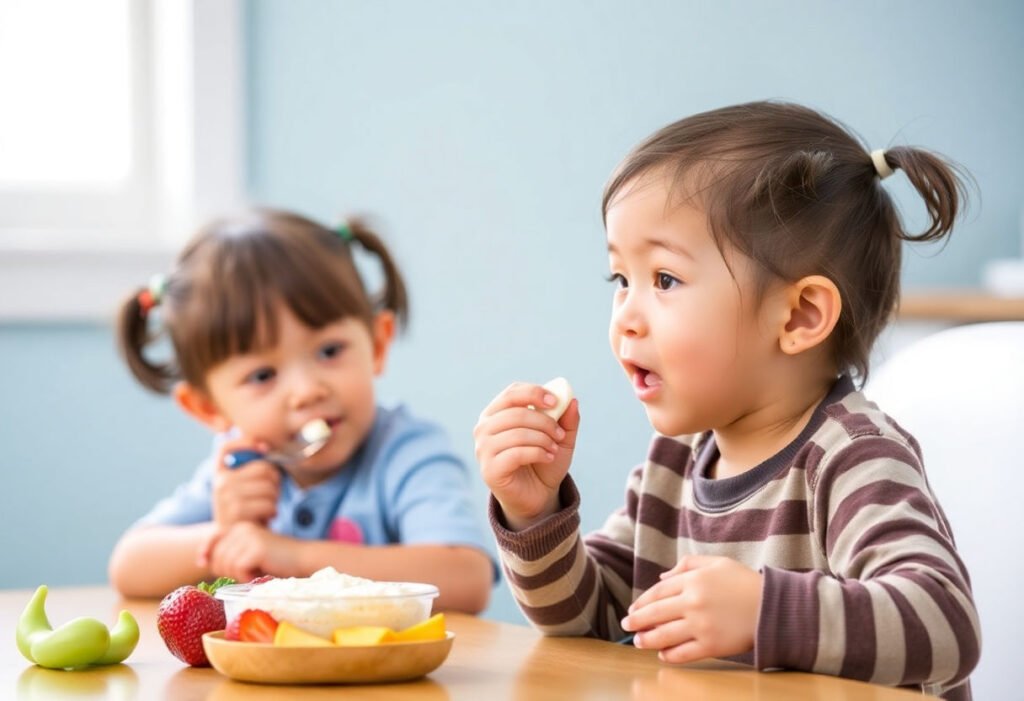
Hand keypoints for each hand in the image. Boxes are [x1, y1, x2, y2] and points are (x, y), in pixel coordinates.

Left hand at [201, 522, 297, 581]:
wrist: (303, 559)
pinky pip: (238, 570)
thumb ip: (228, 553)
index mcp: (239, 526)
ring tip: (256, 572)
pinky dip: (247, 578)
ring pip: (226, 566)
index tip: (202, 562)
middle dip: (228, 572)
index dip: (206, 552)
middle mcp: (242, 528)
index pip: (213, 540)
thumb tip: (201, 560)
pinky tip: (260, 573)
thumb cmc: (276, 561)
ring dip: (239, 576)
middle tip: (248, 572)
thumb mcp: (248, 553)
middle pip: (217, 558)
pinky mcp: (255, 548)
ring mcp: (248, 537)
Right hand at [211, 435, 280, 526]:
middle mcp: (219, 484)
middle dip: (275, 480)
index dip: (245, 442)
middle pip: (262, 468)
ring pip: (268, 487)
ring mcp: (225, 498)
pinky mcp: (235, 513)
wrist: (238, 542)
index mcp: (220, 474)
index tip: (263, 448)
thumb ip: (253, 468)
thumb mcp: (247, 487)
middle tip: (271, 492)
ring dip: (275, 498)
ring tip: (268, 505)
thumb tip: (264, 447)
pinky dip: (273, 511)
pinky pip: (267, 504)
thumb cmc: (250, 509)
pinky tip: (267, 516)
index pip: (225, 448)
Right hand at [474, 382, 579, 529]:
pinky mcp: (489, 469)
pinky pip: (516, 453)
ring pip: (517, 433)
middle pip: (515, 412)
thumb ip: (566, 418)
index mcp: (496, 413)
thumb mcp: (561, 438)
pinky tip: (547, 457)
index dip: (534, 393)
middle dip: (544, 421)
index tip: (555, 402)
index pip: (512, 393)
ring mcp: (483, 449)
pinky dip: (538, 453)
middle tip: (560, 433)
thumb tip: (571, 399)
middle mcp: (484, 428)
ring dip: (543, 439)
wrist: (538, 495)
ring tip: (554, 449)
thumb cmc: (544, 461)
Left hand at [621, 555, 762, 663]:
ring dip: (647, 640)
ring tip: (638, 642)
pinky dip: (669, 655)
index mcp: (693, 580)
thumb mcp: (717, 563)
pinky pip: (683, 653)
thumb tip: (662, 577)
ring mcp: (701, 626)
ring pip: (664, 635)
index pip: (658, 592)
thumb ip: (687, 565)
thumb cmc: (744, 582)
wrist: (773, 607)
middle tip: (626, 626)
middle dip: (637, 621)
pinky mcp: (711, 646)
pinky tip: (662, 654)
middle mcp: (693, 603)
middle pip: (655, 614)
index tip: (633, 608)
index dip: (642, 602)